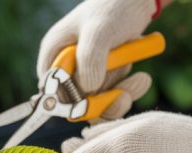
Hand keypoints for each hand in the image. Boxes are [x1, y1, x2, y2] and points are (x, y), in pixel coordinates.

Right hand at [37, 0, 156, 119]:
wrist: (139, 1)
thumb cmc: (114, 8)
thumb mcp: (100, 30)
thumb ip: (90, 59)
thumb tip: (88, 89)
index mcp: (54, 54)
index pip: (50, 92)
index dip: (69, 103)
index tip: (92, 101)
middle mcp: (66, 67)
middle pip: (75, 103)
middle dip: (102, 102)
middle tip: (122, 94)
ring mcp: (85, 73)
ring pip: (97, 102)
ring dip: (120, 95)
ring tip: (139, 78)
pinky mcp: (103, 77)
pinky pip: (111, 97)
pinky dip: (129, 91)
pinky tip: (141, 77)